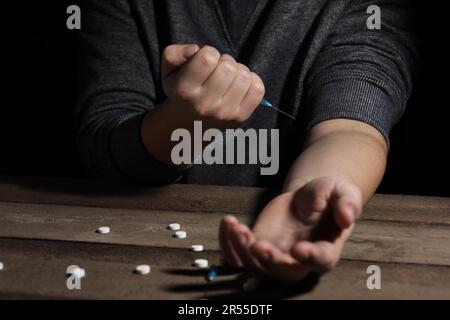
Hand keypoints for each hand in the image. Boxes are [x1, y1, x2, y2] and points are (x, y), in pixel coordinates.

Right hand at [161, 44, 264, 128]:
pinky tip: (239, 85)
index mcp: (184, 90)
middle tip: (218, 70)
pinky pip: (258, 89)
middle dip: (225, 61)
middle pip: (228, 67)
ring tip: (228, 78)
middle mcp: (204, 105)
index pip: (208, 58)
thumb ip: (174, 54)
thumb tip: (194, 50)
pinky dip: (252, 81)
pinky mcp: (240, 117)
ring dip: (238, 71)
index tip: (205, 61)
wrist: (190, 125)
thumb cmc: (182, 90)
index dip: (209, 52)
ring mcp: (224, 113)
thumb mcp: (168, 71)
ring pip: (244, 76)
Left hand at [219, 176, 362, 282]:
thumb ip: (347, 203)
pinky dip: (228, 244)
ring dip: (244, 252)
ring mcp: (276, 256)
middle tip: (258, 245)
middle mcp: (300, 260)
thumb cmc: (329, 194)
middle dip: (270, 262)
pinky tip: (228, 223)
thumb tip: (348, 216)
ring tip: (237, 228)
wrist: (309, 195)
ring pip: (258, 268)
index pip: (320, 261)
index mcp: (326, 249)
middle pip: (285, 273)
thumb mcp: (342, 191)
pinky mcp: (258, 246)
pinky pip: (239, 256)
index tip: (298, 249)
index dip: (310, 258)